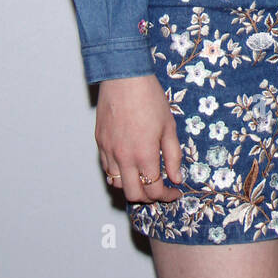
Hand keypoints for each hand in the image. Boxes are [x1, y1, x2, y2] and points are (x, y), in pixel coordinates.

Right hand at [95, 74, 182, 202]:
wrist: (124, 79)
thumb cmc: (149, 98)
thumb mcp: (169, 127)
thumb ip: (173, 156)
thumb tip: (177, 178)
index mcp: (144, 154)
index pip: (155, 189)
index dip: (167, 195)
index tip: (174, 192)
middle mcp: (124, 157)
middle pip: (134, 195)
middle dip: (149, 198)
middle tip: (160, 190)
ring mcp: (109, 151)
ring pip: (118, 184)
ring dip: (132, 186)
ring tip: (144, 178)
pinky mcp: (100, 143)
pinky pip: (107, 168)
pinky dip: (118, 174)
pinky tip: (129, 166)